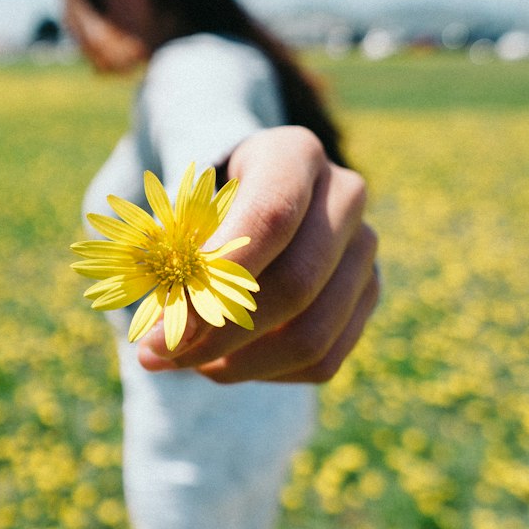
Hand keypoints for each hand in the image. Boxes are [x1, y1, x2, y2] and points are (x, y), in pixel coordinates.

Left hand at [136, 125, 379, 382]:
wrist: (262, 198)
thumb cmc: (210, 203)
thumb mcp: (185, 209)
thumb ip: (173, 261)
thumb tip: (160, 336)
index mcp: (295, 155)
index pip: (270, 218)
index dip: (219, 277)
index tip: (165, 325)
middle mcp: (344, 195)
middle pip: (296, 283)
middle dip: (220, 333)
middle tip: (160, 354)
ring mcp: (365, 248)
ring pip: (312, 334)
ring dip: (240, 364)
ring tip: (188, 363)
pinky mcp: (368, 294)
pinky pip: (323, 360)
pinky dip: (266, 373)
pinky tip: (226, 362)